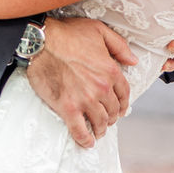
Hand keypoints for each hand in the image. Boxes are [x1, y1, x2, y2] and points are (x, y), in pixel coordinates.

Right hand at [26, 16, 136, 148]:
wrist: (40, 41)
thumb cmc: (66, 33)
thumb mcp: (99, 30)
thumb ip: (119, 46)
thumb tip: (133, 61)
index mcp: (110, 70)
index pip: (124, 93)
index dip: (123, 103)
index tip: (120, 108)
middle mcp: (101, 88)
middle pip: (113, 110)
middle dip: (112, 117)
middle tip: (108, 120)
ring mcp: (85, 100)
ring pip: (100, 122)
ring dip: (101, 129)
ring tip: (98, 131)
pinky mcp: (67, 108)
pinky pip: (80, 130)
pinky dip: (85, 139)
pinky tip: (87, 142)